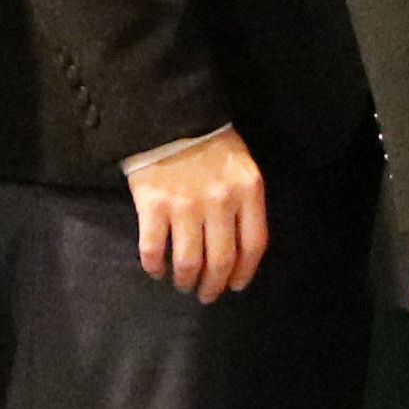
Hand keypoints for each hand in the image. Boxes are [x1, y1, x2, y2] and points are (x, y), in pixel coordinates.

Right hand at [126, 127, 270, 302]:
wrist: (168, 113)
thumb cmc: (208, 141)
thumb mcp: (240, 166)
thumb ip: (244, 201)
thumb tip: (239, 245)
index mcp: (248, 190)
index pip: (254, 244)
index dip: (245, 272)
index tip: (235, 286)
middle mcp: (221, 202)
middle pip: (222, 260)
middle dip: (214, 285)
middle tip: (206, 295)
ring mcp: (186, 205)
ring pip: (188, 262)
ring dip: (185, 280)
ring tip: (182, 284)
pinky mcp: (154, 205)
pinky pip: (154, 249)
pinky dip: (154, 266)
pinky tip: (156, 269)